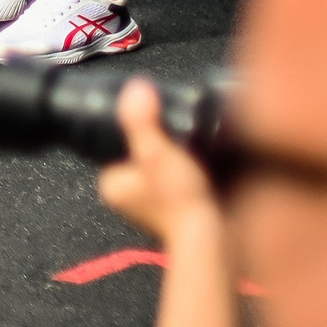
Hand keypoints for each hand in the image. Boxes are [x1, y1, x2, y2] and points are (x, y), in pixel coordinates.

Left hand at [97, 79, 227, 249]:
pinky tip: (201, 161)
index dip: (134, 127)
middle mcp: (127, 196)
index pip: (114, 144)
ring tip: (191, 147)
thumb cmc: (181, 201)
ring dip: (175, 154)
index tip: (153, 115)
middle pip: (139, 153)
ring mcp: (151, 205)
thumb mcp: (156, 153)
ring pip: (159, 165)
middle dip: (158, 141)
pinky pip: (177, 178)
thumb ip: (141, 121)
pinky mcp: (176, 209)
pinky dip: (188, 168)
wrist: (217, 238)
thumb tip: (135, 88)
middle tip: (176, 133)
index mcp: (110, 184)